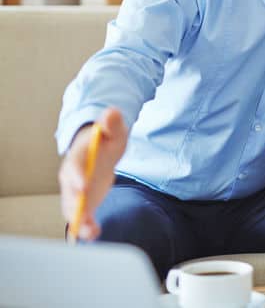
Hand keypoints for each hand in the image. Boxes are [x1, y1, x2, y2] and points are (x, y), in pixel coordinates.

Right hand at [58, 108, 127, 239]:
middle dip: (74, 203)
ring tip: (89, 231)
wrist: (101, 148)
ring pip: (73, 207)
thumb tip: (111, 112)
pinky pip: (82, 214)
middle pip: (69, 190)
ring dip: (79, 219)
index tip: (84, 186)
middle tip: (81, 215)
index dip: (78, 176)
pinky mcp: (84, 201)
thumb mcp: (113, 130)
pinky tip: (95, 233)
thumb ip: (112, 123)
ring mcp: (76, 190)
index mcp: (78, 157)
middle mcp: (72, 176)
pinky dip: (86, 225)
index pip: (75, 166)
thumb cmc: (106, 139)